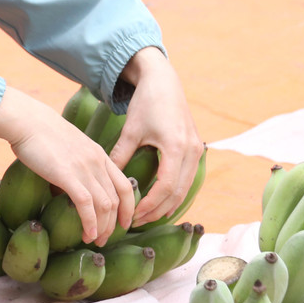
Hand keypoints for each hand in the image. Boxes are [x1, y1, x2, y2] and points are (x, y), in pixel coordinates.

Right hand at [0, 87, 133, 245]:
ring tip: (94, 240)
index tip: (123, 223)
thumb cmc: (41, 134)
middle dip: (114, 224)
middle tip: (104, 239)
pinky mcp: (67, 174)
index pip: (126, 185)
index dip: (128, 208)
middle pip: (117, 200)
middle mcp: (97, 162)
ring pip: (105, 205)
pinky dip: (90, 223)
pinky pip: (86, 204)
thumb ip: (75, 167)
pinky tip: (87, 234)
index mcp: (99, 155)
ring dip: (102, 228)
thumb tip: (67, 192)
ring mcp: (84, 168)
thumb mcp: (69, 148)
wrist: (27, 120)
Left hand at [106, 47, 202, 225]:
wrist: (164, 81)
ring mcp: (197, 149)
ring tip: (148, 216)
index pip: (166, 187)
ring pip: (186, 187)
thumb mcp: (131, 130)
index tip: (133, 215)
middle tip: (137, 221)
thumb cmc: (146, 103)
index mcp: (175, 146)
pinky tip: (162, 201)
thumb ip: (120, 155)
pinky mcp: (197, 147)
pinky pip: (189, 177)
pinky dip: (176, 192)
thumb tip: (106, 181)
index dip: (150, 205)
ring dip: (168, 204)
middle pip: (178, 192)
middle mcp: (191, 150)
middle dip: (158, 210)